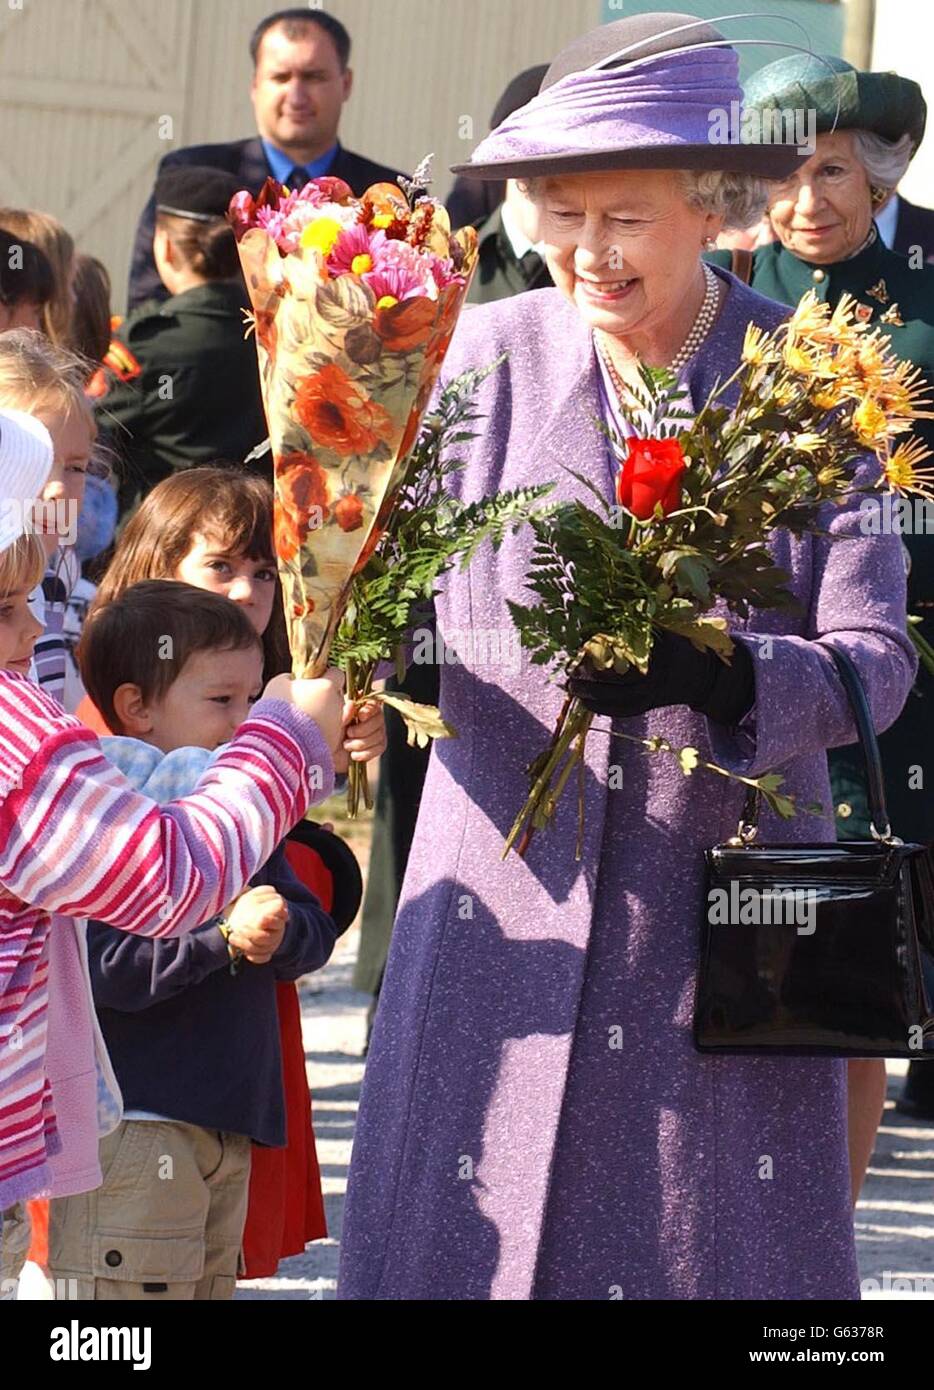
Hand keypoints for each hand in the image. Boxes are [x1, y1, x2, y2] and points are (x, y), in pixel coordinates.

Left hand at [225, 884, 287, 964]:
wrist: (241, 920)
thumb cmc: (247, 906)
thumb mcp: (249, 896)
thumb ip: (251, 892)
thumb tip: (247, 889)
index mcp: (278, 913)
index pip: (281, 917)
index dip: (271, 920)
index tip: (259, 919)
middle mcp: (278, 929)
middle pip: (270, 937)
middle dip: (253, 934)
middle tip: (240, 928)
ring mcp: (273, 942)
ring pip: (264, 948)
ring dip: (246, 944)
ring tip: (232, 937)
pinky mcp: (267, 953)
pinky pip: (262, 958)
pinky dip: (251, 956)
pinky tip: (240, 950)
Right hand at [264, 668, 344, 755]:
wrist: (278, 743)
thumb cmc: (277, 710)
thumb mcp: (278, 684)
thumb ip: (291, 679)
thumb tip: (292, 679)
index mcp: (326, 687)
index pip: (337, 674)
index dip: (326, 676)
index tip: (315, 681)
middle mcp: (337, 705)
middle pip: (336, 696)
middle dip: (325, 698)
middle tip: (307, 702)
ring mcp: (337, 725)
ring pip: (335, 716)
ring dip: (324, 716)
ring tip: (303, 721)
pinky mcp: (333, 743)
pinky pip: (330, 732)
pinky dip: (321, 732)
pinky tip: (304, 734)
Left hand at [332, 697, 386, 774]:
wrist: (326, 755)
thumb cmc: (327, 732)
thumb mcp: (332, 719)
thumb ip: (343, 710)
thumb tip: (352, 704)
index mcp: (359, 707)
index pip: (373, 704)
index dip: (369, 710)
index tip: (360, 716)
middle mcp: (370, 718)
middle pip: (379, 721)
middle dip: (362, 730)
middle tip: (348, 733)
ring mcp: (376, 733)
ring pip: (379, 736)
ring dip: (360, 743)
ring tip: (346, 745)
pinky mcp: (376, 747)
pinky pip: (379, 748)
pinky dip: (365, 753)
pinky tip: (353, 754)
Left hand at [567, 630, 753, 724]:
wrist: (701, 675)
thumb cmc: (676, 644)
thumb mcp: (661, 628)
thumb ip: (636, 623)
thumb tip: (599, 613)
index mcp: (655, 653)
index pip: (618, 655)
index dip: (595, 654)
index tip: (578, 649)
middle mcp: (653, 677)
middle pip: (613, 681)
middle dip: (587, 679)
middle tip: (568, 674)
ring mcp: (651, 695)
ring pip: (614, 700)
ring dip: (590, 696)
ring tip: (572, 689)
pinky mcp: (647, 707)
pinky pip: (620, 712)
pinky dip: (601, 708)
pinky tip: (586, 702)